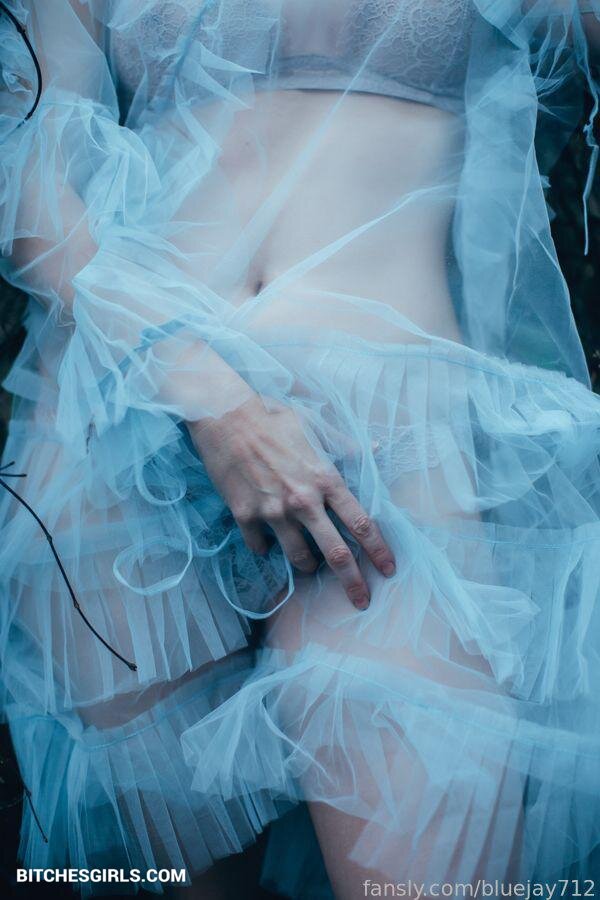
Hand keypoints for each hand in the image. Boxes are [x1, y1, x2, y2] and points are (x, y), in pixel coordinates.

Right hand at [187, 394, 395, 609]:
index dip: (379, 551)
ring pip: (299, 557)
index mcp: (326, 479)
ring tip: (309, 564)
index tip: (389, 570)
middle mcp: (304, 501)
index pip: (361, 523)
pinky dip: (265, 548)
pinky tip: (266, 542)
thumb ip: (345, 445)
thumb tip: (374, 449)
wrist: (225, 416)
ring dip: (307, 565)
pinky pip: (260, 547)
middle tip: (362, 601)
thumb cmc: (272, 418)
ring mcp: (273, 511)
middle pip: (335, 553)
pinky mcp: (245, 515)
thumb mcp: (314, 426)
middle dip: (353, 582)